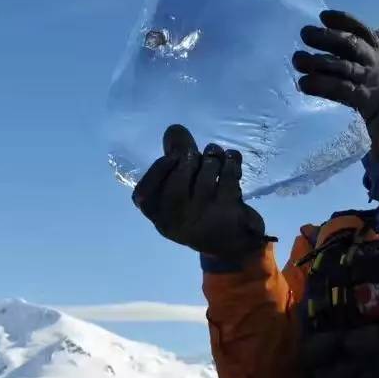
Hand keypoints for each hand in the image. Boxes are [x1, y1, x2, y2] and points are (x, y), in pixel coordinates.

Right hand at [132, 124, 271, 258]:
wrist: (234, 246)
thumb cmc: (202, 214)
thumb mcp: (182, 194)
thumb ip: (174, 163)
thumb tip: (174, 131)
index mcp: (159, 217)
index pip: (144, 192)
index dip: (159, 169)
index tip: (172, 157)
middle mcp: (176, 220)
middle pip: (178, 174)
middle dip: (189, 156)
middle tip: (197, 154)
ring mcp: (202, 216)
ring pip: (206, 171)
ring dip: (213, 157)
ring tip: (216, 157)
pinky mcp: (227, 211)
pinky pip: (227, 175)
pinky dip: (231, 161)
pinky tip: (232, 158)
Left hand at [292, 10, 378, 159]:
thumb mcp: (375, 74)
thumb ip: (356, 64)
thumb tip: (322, 55)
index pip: (363, 32)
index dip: (344, 21)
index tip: (323, 16)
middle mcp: (377, 64)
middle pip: (351, 44)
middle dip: (327, 37)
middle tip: (305, 33)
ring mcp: (371, 81)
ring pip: (342, 66)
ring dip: (318, 61)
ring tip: (297, 59)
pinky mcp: (365, 98)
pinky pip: (340, 88)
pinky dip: (320, 84)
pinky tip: (304, 83)